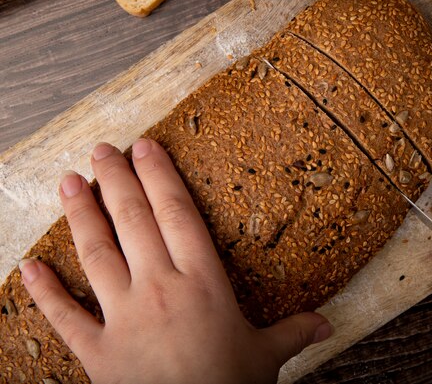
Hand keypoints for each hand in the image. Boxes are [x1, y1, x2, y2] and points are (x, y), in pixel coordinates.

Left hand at [19, 139, 331, 383]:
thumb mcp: (267, 357)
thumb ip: (294, 332)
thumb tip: (328, 323)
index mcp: (203, 283)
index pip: (177, 215)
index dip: (160, 177)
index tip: (145, 148)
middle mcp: (160, 289)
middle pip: (133, 222)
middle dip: (116, 181)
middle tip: (102, 149)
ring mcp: (124, 318)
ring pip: (97, 254)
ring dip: (81, 215)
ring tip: (68, 182)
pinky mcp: (97, 351)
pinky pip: (64, 316)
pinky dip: (44, 291)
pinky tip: (28, 266)